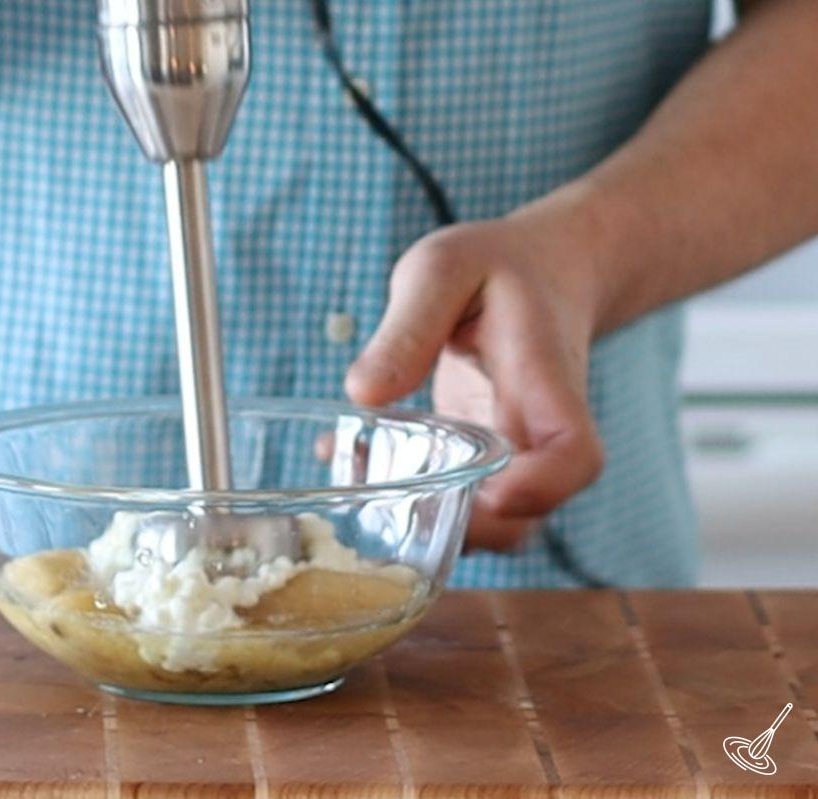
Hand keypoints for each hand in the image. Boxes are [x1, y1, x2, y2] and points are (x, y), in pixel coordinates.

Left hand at [345, 204, 605, 549]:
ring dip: (425, 520)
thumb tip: (363, 395)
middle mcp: (537, 431)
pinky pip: (458, 501)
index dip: (543, 488)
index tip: (492, 493)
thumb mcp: (442, 268)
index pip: (574, 454)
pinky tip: (353, 458)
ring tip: (356, 473)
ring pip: (491, 524)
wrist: (544, 272)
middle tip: (385, 495)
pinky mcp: (483, 460)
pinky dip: (408, 498)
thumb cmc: (497, 265)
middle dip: (463, 529)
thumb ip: (408, 326)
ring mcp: (512, 453)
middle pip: (528, 515)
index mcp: (544, 379)